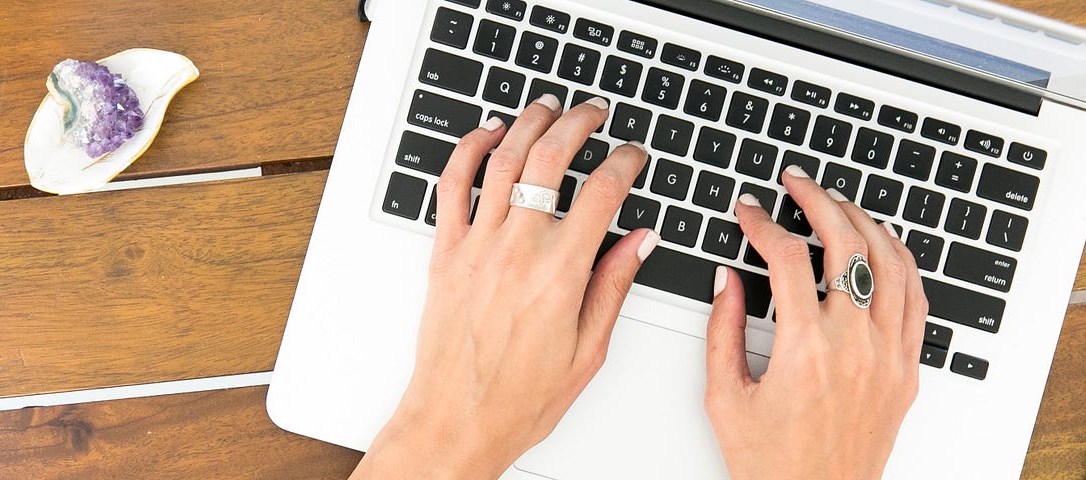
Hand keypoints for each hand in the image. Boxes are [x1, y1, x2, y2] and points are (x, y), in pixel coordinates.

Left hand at [351, 95, 656, 478]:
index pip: (603, 193)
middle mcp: (517, 251)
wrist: (456, 420)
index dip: (625, 162)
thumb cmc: (518, 399)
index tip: (634, 155)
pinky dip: (468, 150)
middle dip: (578, 124)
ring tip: (547, 108)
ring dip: (528, 124)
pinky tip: (487, 135)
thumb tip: (639, 240)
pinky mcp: (446, 253)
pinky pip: (451, 186)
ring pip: (502, 160)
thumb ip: (613, 286)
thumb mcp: (588, 350)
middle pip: (551, 160)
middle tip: (593, 113)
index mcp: (560, 274)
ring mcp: (477, 247)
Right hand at [704, 167, 927, 479]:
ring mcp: (888, 357)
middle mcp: (855, 347)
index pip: (788, 259)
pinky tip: (883, 244)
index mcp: (805, 350)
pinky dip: (901, 260)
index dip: (763, 223)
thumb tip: (727, 278)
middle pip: (846, 245)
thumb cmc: (772, 465)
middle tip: (797, 182)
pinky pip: (916, 299)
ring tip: (838, 203)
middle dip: (818, 200)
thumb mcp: (725, 397)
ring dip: (863, 221)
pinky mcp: (907, 371)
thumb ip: (722, 330)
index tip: (749, 211)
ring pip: (890, 263)